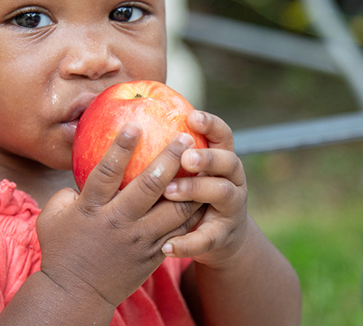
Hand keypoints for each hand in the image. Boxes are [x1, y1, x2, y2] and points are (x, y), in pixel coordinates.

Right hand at [35, 122, 204, 309]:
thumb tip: (83, 164)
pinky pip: (180, 230)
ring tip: (204, 163)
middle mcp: (118, 222)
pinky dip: (193, 211)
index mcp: (92, 209)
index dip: (121, 147)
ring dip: (191, 184)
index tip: (135, 124)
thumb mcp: (53, 216)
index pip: (107, 172)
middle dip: (169, 158)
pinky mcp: (154, 254)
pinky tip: (203, 192)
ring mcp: (140, 240)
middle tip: (184, 136)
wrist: (77, 294)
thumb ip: (68, 190)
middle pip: (149, 185)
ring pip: (174, 209)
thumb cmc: (62, 249)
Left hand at [161, 110, 249, 267]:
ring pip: (222, 193)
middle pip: (228, 161)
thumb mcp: (189, 170)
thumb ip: (171, 152)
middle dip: (207, 157)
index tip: (191, 116)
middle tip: (184, 156)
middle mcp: (233, 179)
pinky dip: (188, 243)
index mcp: (222, 158)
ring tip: (169, 191)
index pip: (223, 134)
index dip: (210, 124)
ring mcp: (232, 207)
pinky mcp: (223, 236)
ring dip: (195, 190)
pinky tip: (166, 247)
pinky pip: (207, 239)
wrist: (218, 237)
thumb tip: (130, 123)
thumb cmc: (191, 193)